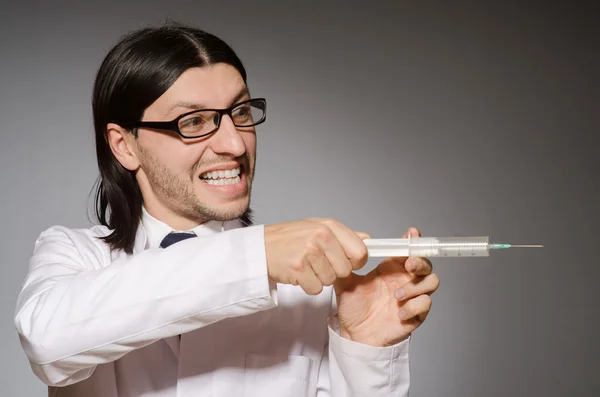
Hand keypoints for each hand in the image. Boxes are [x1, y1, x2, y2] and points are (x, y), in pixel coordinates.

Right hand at [264, 218, 368, 294]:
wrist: (260, 247)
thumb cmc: (288, 238)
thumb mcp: (316, 227)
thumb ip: (343, 235)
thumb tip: (366, 239)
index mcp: (329, 226)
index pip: (360, 251)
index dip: (355, 261)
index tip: (346, 261)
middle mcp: (321, 236)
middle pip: (346, 270)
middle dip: (334, 271)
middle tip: (318, 263)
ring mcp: (310, 252)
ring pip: (330, 280)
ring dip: (319, 278)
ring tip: (305, 265)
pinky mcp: (299, 269)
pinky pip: (316, 288)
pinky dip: (308, 285)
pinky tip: (299, 273)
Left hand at [334, 227, 439, 346]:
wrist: (355, 335)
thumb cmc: (354, 309)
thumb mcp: (345, 284)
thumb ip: (345, 266)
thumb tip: (344, 247)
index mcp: (390, 269)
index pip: (407, 250)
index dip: (413, 240)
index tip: (411, 234)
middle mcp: (404, 280)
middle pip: (425, 263)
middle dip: (420, 261)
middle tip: (408, 265)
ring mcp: (412, 297)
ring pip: (431, 282)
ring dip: (415, 286)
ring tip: (396, 295)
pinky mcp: (416, 314)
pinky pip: (426, 304)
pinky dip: (414, 306)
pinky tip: (399, 313)